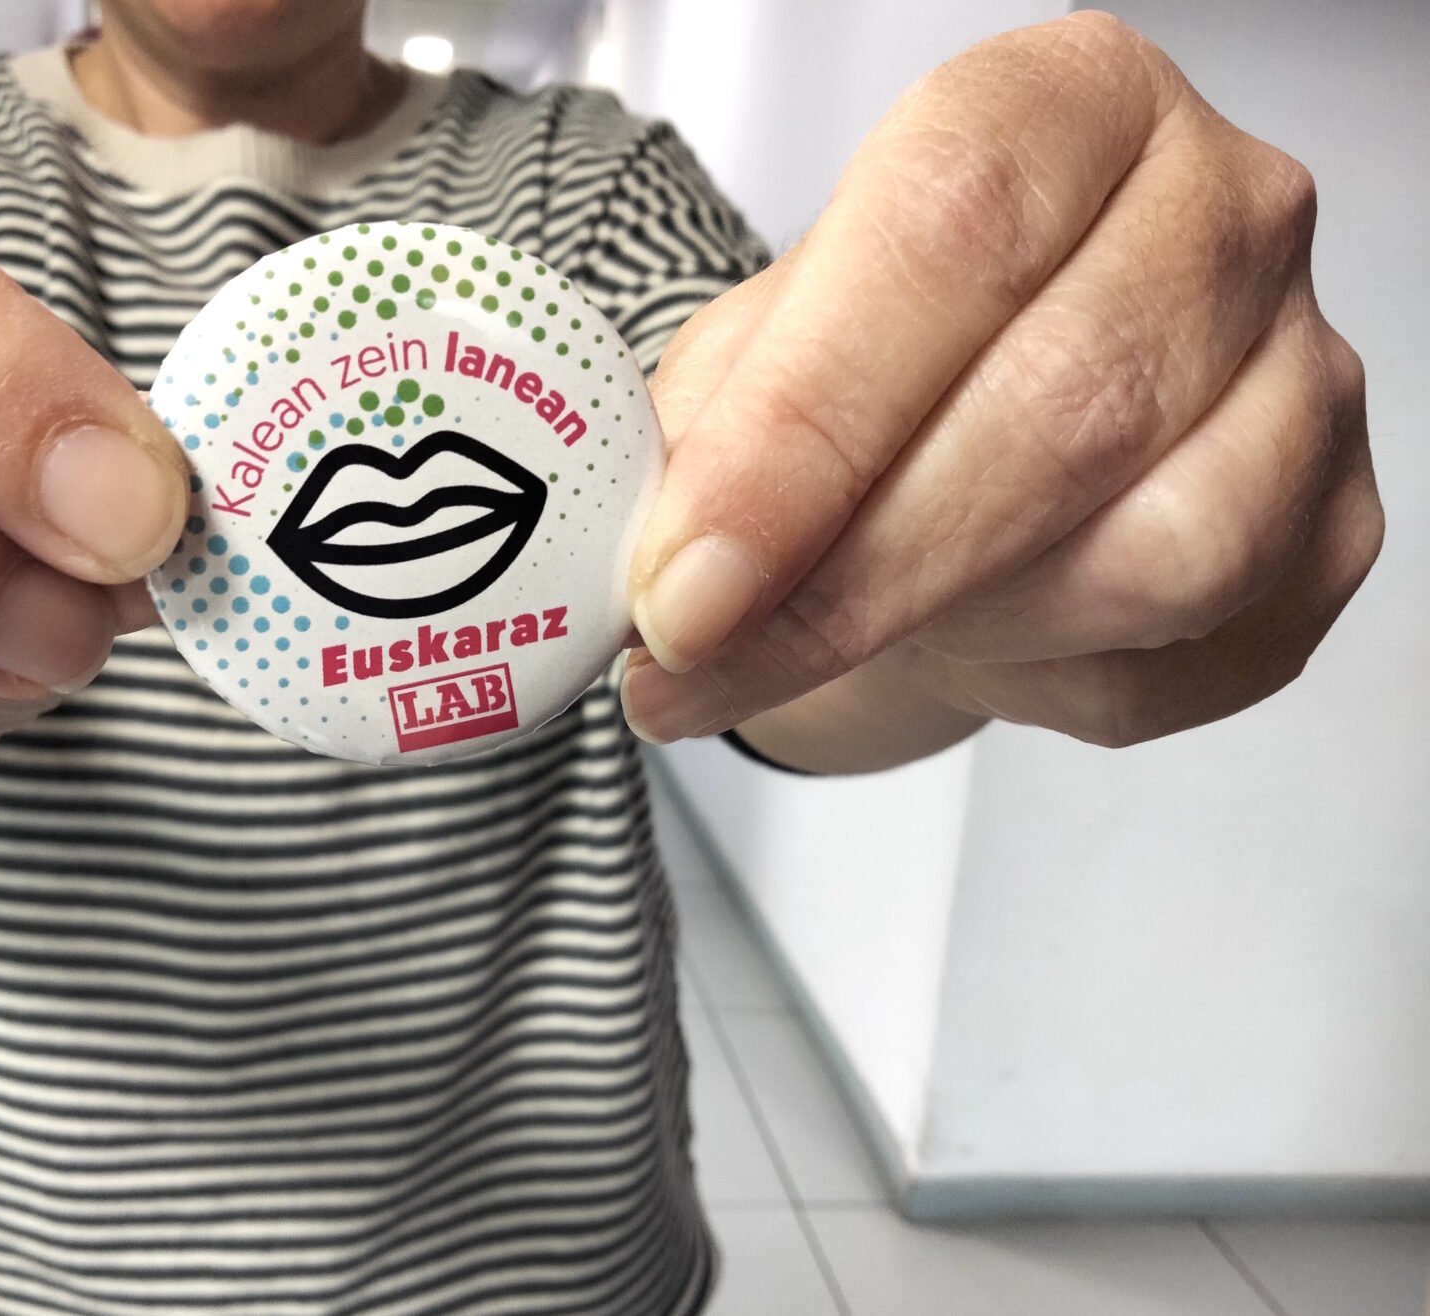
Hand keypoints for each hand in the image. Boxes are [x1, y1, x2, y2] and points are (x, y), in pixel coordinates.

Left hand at [620, 12, 1381, 762]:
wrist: (978, 440)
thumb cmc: (876, 376)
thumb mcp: (755, 359)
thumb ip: (716, 444)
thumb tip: (675, 574)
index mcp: (1068, 108)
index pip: (954, 232)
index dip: (805, 430)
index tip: (687, 582)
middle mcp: (1220, 213)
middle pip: (1066, 406)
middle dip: (851, 577)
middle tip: (703, 660)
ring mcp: (1304, 374)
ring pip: (1158, 553)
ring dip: (965, 623)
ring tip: (864, 621)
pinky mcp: (1333, 530)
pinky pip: (1188, 655)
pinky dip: (1044, 677)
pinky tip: (979, 633)